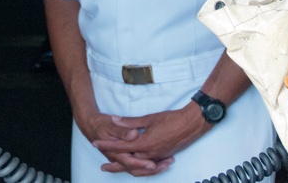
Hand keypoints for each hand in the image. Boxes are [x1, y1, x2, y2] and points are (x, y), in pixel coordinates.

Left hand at [90, 104, 207, 175]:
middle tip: (103, 167)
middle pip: (128, 162)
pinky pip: (149, 166)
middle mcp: (150, 154)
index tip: (95, 144)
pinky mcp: (164, 156)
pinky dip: (141, 167)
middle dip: (115, 164)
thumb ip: (129, 122)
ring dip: (128, 168)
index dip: (107, 146)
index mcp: (144, 144)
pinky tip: (137, 165)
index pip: (121, 147)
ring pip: (139, 167)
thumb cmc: (171, 119)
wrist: (192, 124)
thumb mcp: (148, 118)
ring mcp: (158, 157)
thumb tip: (114, 119)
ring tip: (117, 168)